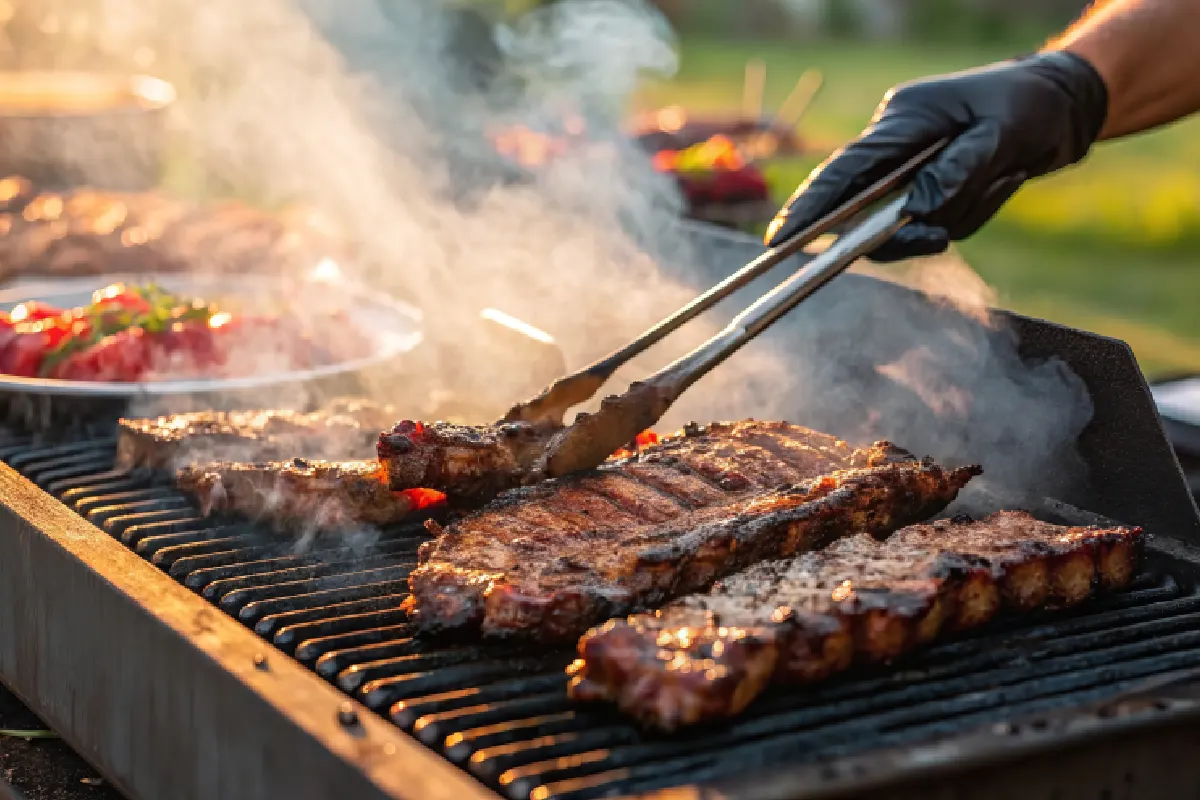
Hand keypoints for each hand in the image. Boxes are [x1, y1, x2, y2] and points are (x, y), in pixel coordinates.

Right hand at [765, 51, 1107, 260]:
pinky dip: (971, 214)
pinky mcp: (931, 188)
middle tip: (932, 236)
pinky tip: (1005, 178)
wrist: (1065, 105)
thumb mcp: (1001, 134)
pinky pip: (938, 223)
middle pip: (869, 206)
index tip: (780, 241)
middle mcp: (896, 146)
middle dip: (900, 227)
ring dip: (957, 214)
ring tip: (1004, 176)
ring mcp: (912, 170)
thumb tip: (917, 210)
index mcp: (901, 121)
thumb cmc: (1030, 106)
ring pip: (909, 222)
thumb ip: (958, 171)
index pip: (844, 172)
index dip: (809, 208)